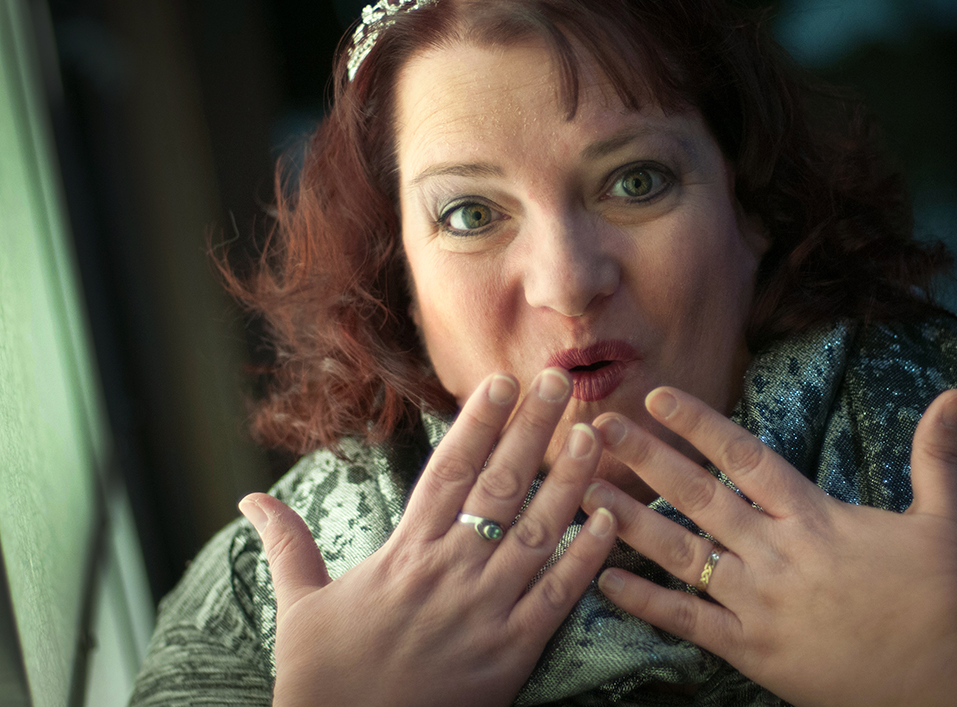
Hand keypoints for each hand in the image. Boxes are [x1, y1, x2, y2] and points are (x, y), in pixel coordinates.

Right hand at [239, 368, 616, 706]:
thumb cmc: (321, 682)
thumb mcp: (298, 607)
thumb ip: (287, 544)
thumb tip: (249, 500)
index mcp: (403, 554)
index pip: (448, 471)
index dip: (477, 422)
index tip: (502, 381)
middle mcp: (448, 572)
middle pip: (499, 485)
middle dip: (531, 429)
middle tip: (558, 380)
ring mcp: (484, 612)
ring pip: (536, 531)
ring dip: (569, 480)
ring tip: (593, 434)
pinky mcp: (512, 655)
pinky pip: (557, 597)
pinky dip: (585, 558)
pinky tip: (608, 519)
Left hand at [581, 388, 956, 706]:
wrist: (949, 681)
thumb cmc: (946, 598)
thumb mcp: (945, 518)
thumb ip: (936, 453)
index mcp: (814, 516)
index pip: (744, 456)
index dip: (698, 424)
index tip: (657, 396)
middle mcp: (777, 552)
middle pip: (697, 496)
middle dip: (643, 458)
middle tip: (598, 429)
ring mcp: (759, 602)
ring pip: (681, 554)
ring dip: (627, 522)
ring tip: (582, 494)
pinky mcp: (752, 649)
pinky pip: (687, 622)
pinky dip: (644, 601)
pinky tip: (602, 580)